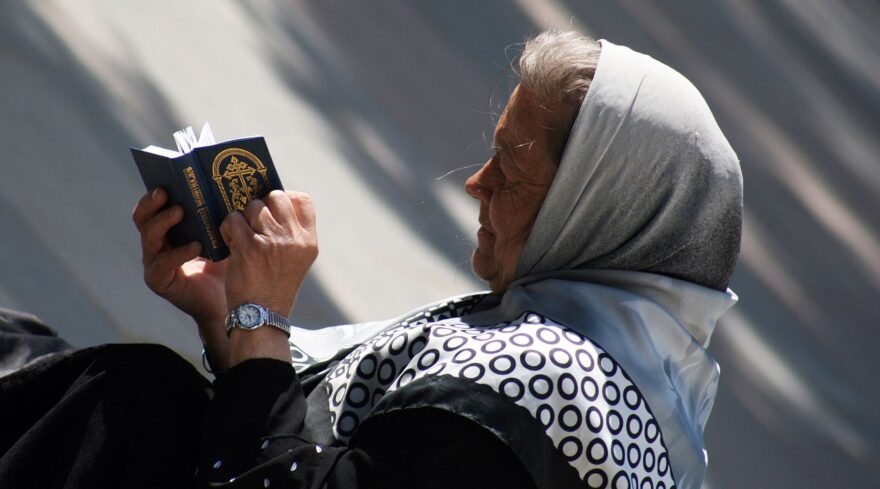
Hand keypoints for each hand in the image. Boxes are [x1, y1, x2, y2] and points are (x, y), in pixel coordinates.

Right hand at [132, 188, 229, 365]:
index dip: (157, 191)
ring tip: (180, 211)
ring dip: (162, 222)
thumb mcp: (227, 232)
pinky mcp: (159, 280)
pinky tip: (195, 246)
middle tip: (165, 190)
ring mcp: (155, 261)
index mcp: (171, 228)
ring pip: (148, 237)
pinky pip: (162, 264)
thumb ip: (224, 211)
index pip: (156, 205)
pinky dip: (178, 253)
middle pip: (143, 217)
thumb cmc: (233, 262)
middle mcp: (159, 243)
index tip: (166, 175)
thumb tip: (235, 181)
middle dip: (151, 202)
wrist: (237, 300)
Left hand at [220, 190, 317, 364]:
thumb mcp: (296, 261)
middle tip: (254, 225)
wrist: (262, 317)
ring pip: (253, 207)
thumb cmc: (275, 289)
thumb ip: (291, 235)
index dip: (286, 198)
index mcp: (309, 241)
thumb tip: (272, 206)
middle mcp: (294, 238)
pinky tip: (231, 243)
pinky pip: (234, 220)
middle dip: (261, 206)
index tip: (274, 210)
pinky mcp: (250, 246)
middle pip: (276, 197)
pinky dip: (228, 228)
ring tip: (242, 237)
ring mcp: (273, 241)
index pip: (304, 200)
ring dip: (243, 218)